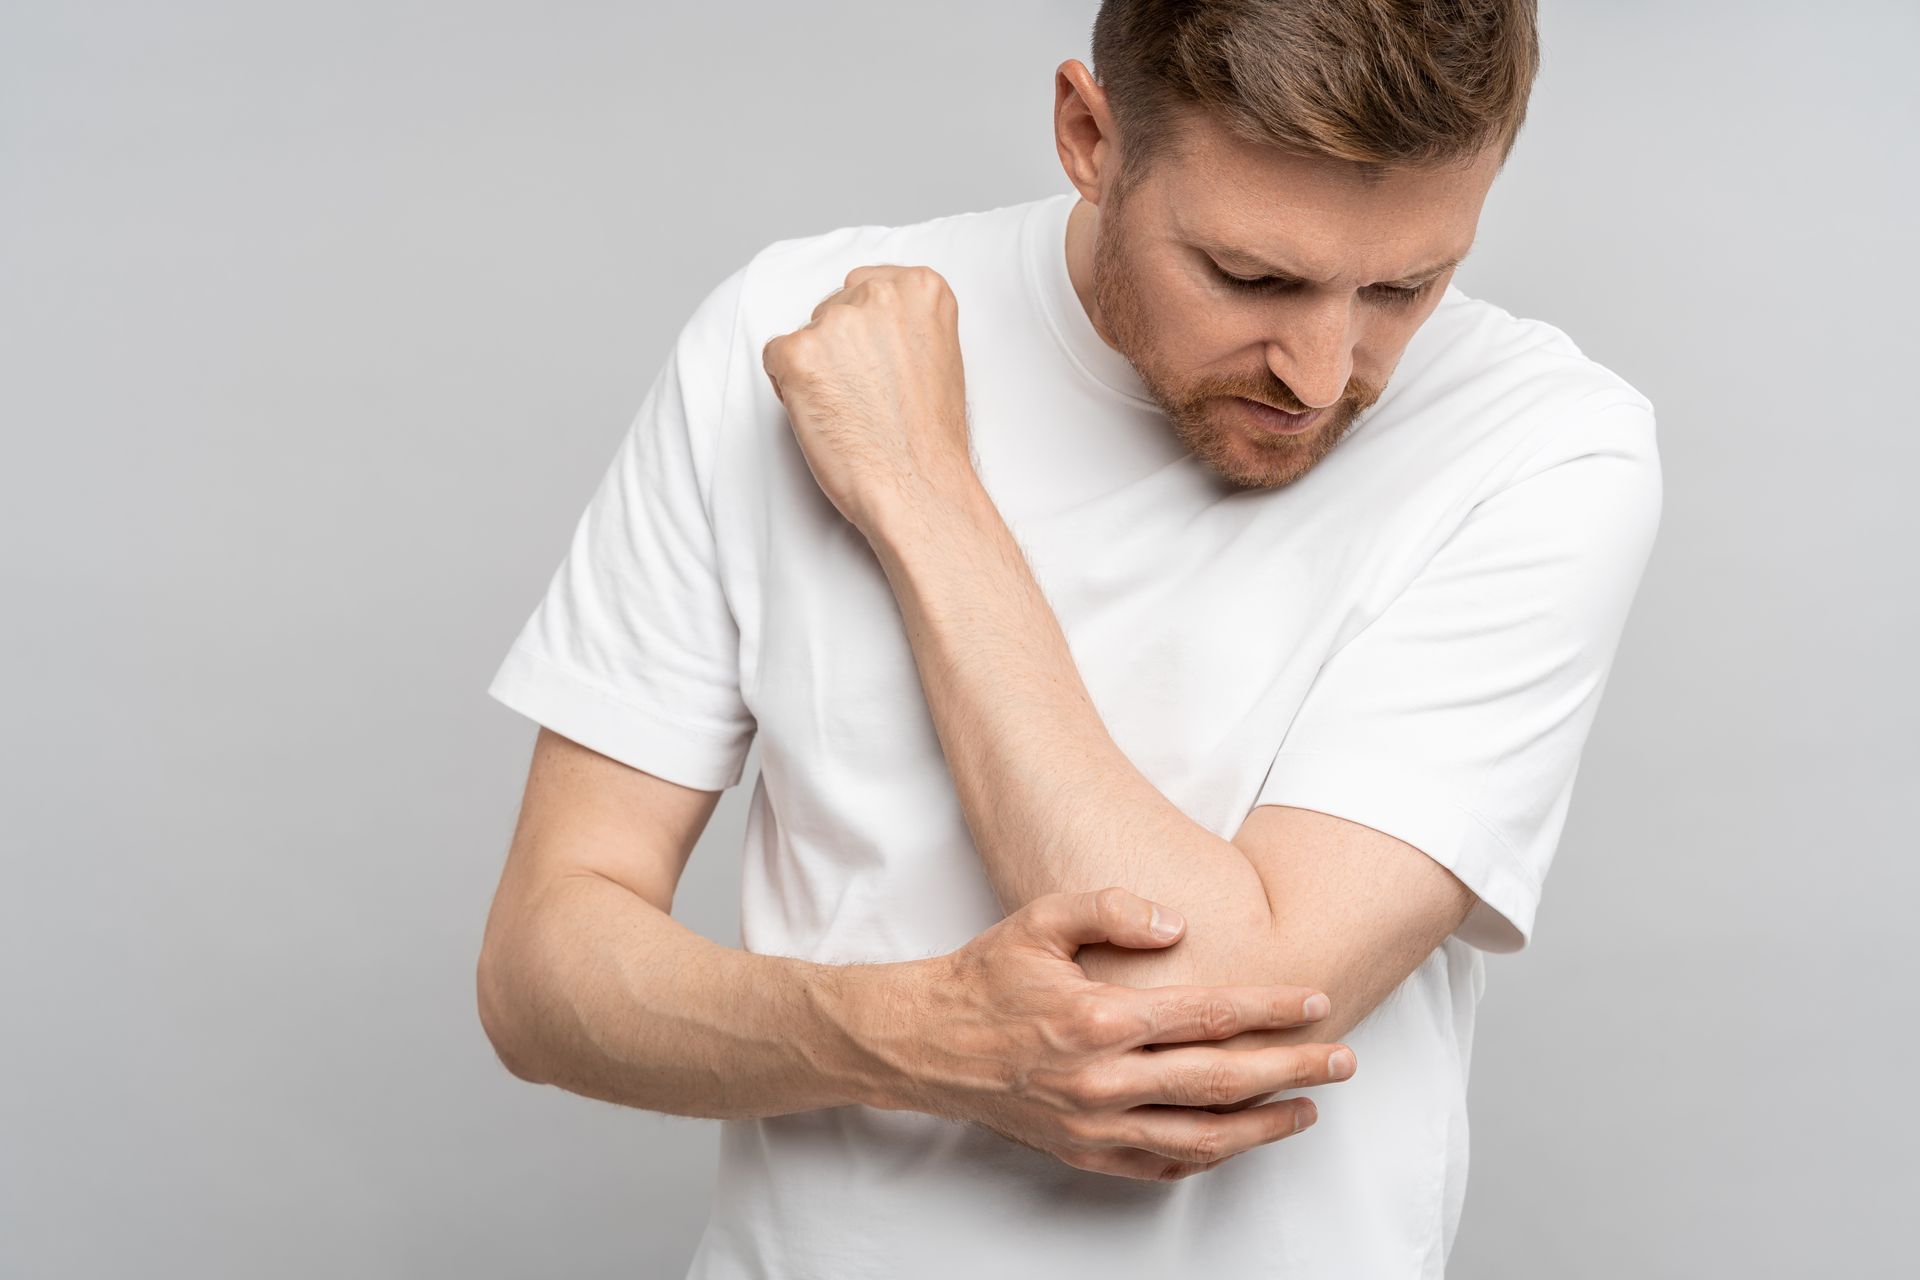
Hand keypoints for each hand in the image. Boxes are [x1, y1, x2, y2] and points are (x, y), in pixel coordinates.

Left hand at [760, 264, 975, 537]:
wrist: (917, 486)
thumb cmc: (929, 437)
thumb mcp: (939, 354)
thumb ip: (905, 323)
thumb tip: (868, 323)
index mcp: (922, 287)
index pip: (865, 288)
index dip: (866, 334)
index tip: (878, 365)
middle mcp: (879, 293)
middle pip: (832, 308)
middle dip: (839, 348)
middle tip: (864, 395)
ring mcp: (835, 322)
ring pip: (804, 335)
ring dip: (815, 369)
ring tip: (847, 409)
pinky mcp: (798, 353)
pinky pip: (774, 359)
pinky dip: (789, 389)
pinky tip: (824, 416)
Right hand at [862, 887, 1356, 1182]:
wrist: (922, 1043)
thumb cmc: (984, 977)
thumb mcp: (1040, 917)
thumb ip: (1111, 907)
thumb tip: (1178, 924)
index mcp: (1098, 1018)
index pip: (1209, 1015)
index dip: (1271, 1009)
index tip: (1316, 1002)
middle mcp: (1102, 1079)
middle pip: (1222, 1080)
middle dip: (1292, 1070)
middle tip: (1343, 1061)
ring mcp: (1093, 1125)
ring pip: (1200, 1137)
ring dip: (1263, 1125)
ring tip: (1306, 1109)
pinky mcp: (1081, 1152)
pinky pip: (1158, 1167)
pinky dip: (1206, 1157)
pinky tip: (1235, 1139)